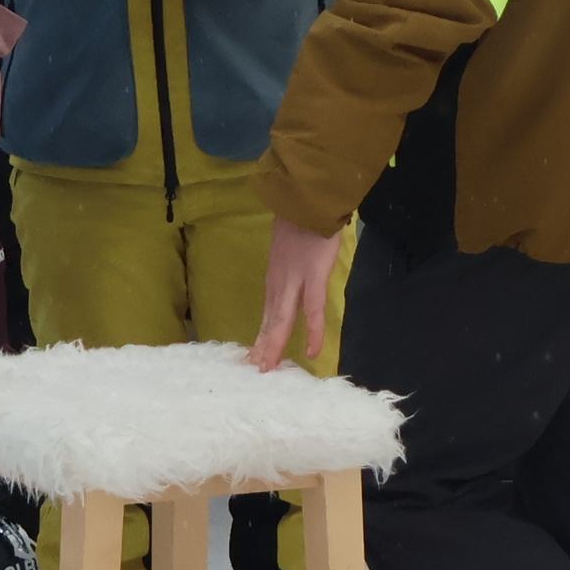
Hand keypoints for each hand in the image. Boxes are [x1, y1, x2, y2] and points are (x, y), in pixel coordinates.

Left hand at [251, 220, 344, 371]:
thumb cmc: (302, 221)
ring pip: (283, 319)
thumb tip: (293, 271)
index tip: (255, 355)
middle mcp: (280, 284)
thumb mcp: (289, 248)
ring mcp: (295, 282)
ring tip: (268, 367)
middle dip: (264, 346)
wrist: (308, 200)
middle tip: (256, 369)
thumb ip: (289, 264)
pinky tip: (311, 352)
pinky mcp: (313, 277)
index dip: (263, 335)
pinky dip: (312, 332)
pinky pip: (313, 310)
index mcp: (276, 278)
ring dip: (275, 344)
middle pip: (270, 321)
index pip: (268, 313)